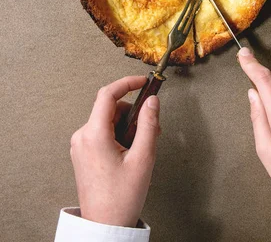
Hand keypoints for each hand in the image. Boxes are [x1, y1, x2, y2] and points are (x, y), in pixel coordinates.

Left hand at [70, 76, 159, 227]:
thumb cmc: (121, 198)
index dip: (127, 83)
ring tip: (141, 147)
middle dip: (132, 112)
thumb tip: (152, 101)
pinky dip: (118, 134)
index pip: (108, 94)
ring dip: (127, 125)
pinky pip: (102, 132)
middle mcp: (82, 136)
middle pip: (110, 108)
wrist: (105, 227)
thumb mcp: (143, 158)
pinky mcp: (83, 154)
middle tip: (151, 127)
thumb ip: (149, 125)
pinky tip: (130, 152)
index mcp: (94, 135)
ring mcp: (80, 146)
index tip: (143, 81)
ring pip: (107, 120)